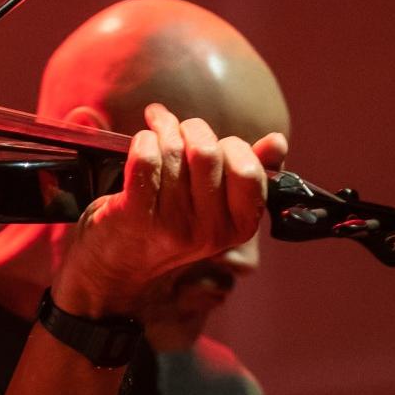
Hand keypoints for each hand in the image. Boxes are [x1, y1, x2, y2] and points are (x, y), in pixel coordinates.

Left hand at [52, 103, 287, 316]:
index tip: (212, 140)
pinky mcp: (136, 216)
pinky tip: (141, 142)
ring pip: (172, 151)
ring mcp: (173, 225)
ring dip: (161, 129)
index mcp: (238, 227)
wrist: (117, 268)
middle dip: (191, 129)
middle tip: (176, 127)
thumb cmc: (169, 226)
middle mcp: (209, 231)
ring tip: (155, 126)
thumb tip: (277, 141)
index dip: (231, 145)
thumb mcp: (214, 207)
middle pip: (207, 153)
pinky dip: (142, 141)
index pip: (248, 170)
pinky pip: (145, 159)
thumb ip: (245, 174)